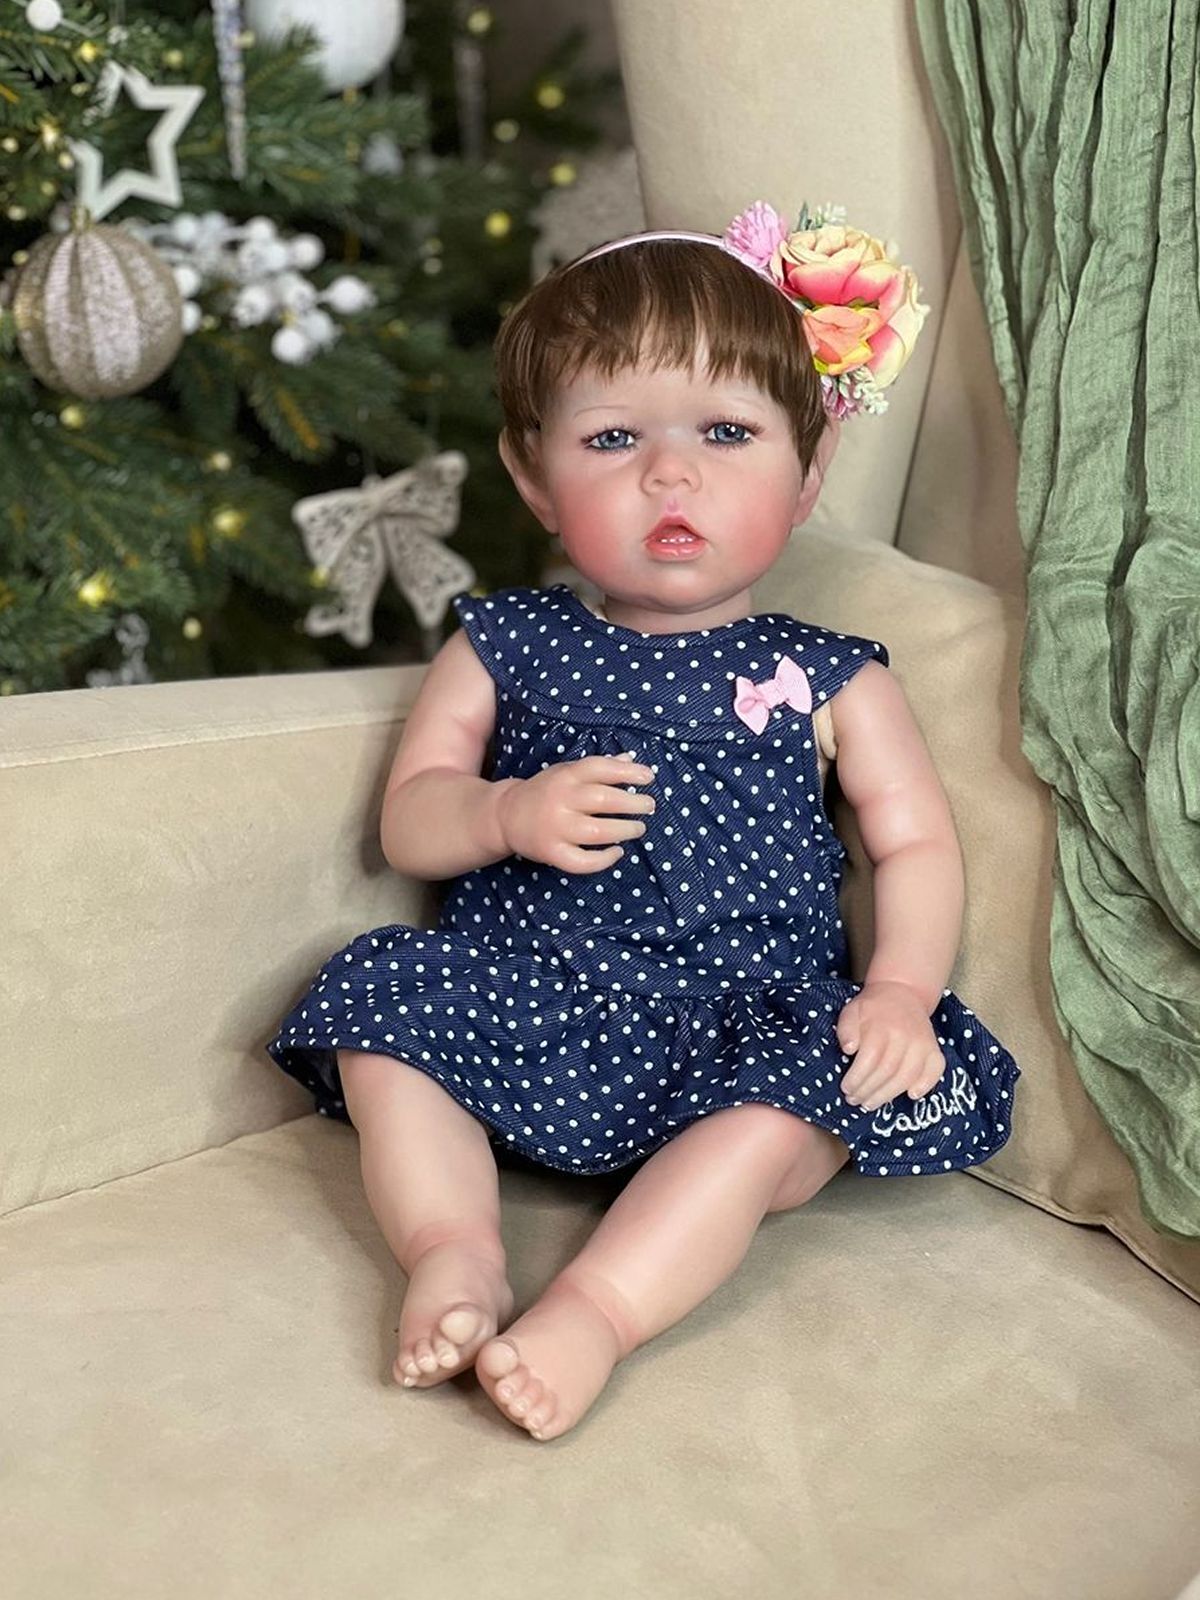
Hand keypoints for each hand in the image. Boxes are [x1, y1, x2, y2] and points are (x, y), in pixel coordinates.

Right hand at [495, 753, 654, 874]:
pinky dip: (604, 859)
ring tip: (639, 828)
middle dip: (633, 803)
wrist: (506, 816)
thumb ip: (599, 767)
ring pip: (597, 831)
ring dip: (624, 830)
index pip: (600, 768)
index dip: (627, 772)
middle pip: (603, 800)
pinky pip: (582, 861)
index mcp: (565, 776)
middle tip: (649, 806)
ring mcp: (556, 828)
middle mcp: (560, 800)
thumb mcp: (567, 772)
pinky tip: (618, 852)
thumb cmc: (546, 792)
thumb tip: (631, 759)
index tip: (649, 777)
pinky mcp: (552, 853)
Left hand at [835, 980, 945, 1110]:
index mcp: (881, 1027)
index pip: (869, 1060)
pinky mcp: (934, 1049)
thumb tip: (848, 1049)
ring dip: (888, 1094)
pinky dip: (926, 1084)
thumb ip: (846, 1029)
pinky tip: (912, 1095)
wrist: (902, 992)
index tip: (846, 1088)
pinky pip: (935, 1070)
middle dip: (868, 1091)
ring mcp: (922, 1043)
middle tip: (855, 1100)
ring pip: (907, 1076)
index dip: (856, 1079)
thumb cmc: (873, 1008)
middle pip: (887, 1071)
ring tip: (871, 1103)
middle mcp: (904, 1036)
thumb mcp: (852, 1011)